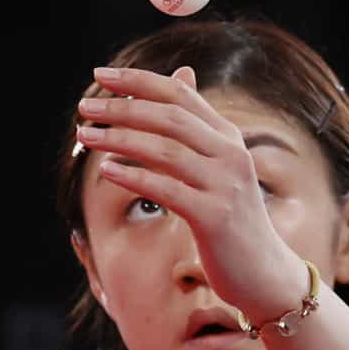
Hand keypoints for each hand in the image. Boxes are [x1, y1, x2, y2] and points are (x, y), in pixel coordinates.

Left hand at [78, 65, 308, 321]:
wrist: (264, 273)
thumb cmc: (231, 220)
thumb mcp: (217, 169)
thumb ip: (194, 131)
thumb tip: (178, 79)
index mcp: (228, 137)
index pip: (180, 94)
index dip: (139, 81)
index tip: (100, 76)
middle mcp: (230, 154)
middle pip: (169, 117)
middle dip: (122, 108)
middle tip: (84, 107)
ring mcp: (225, 185)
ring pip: (165, 150)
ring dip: (120, 139)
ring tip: (86, 135)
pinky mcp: (215, 217)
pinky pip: (167, 191)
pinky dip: (134, 177)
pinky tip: (107, 170)